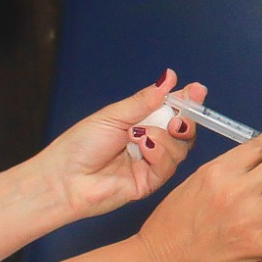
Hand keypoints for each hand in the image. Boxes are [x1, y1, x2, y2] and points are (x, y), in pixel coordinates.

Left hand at [33, 70, 203, 221]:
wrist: (64, 178)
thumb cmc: (80, 145)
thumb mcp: (113, 115)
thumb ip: (144, 100)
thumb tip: (168, 78)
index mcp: (140, 122)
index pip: (171, 110)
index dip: (186, 101)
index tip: (197, 90)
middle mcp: (149, 142)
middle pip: (182, 131)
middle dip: (185, 121)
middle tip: (179, 117)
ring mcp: (150, 164)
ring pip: (179, 149)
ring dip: (164, 138)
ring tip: (140, 135)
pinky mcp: (149, 183)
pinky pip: (168, 167)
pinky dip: (159, 153)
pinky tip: (143, 147)